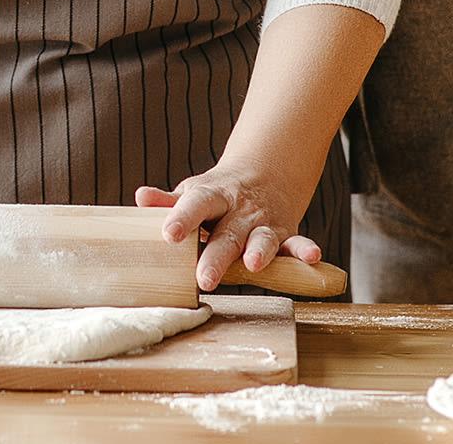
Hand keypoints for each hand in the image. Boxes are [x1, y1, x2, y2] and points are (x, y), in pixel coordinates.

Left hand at [136, 163, 322, 291]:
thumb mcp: (193, 192)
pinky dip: (304, 250)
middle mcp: (238, 210)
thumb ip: (169, 202)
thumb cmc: (216, 194)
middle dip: (216, 256)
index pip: (195, 205)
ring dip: (259, 250)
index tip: (168, 234)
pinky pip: (296, 242)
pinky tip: (313, 257)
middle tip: (204, 279)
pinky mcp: (285, 234)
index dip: (181, 218)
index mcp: (211, 196)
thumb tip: (140, 198)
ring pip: (261, 238)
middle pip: (226, 232)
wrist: (263, 172)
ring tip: (253, 265)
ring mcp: (263, 222)